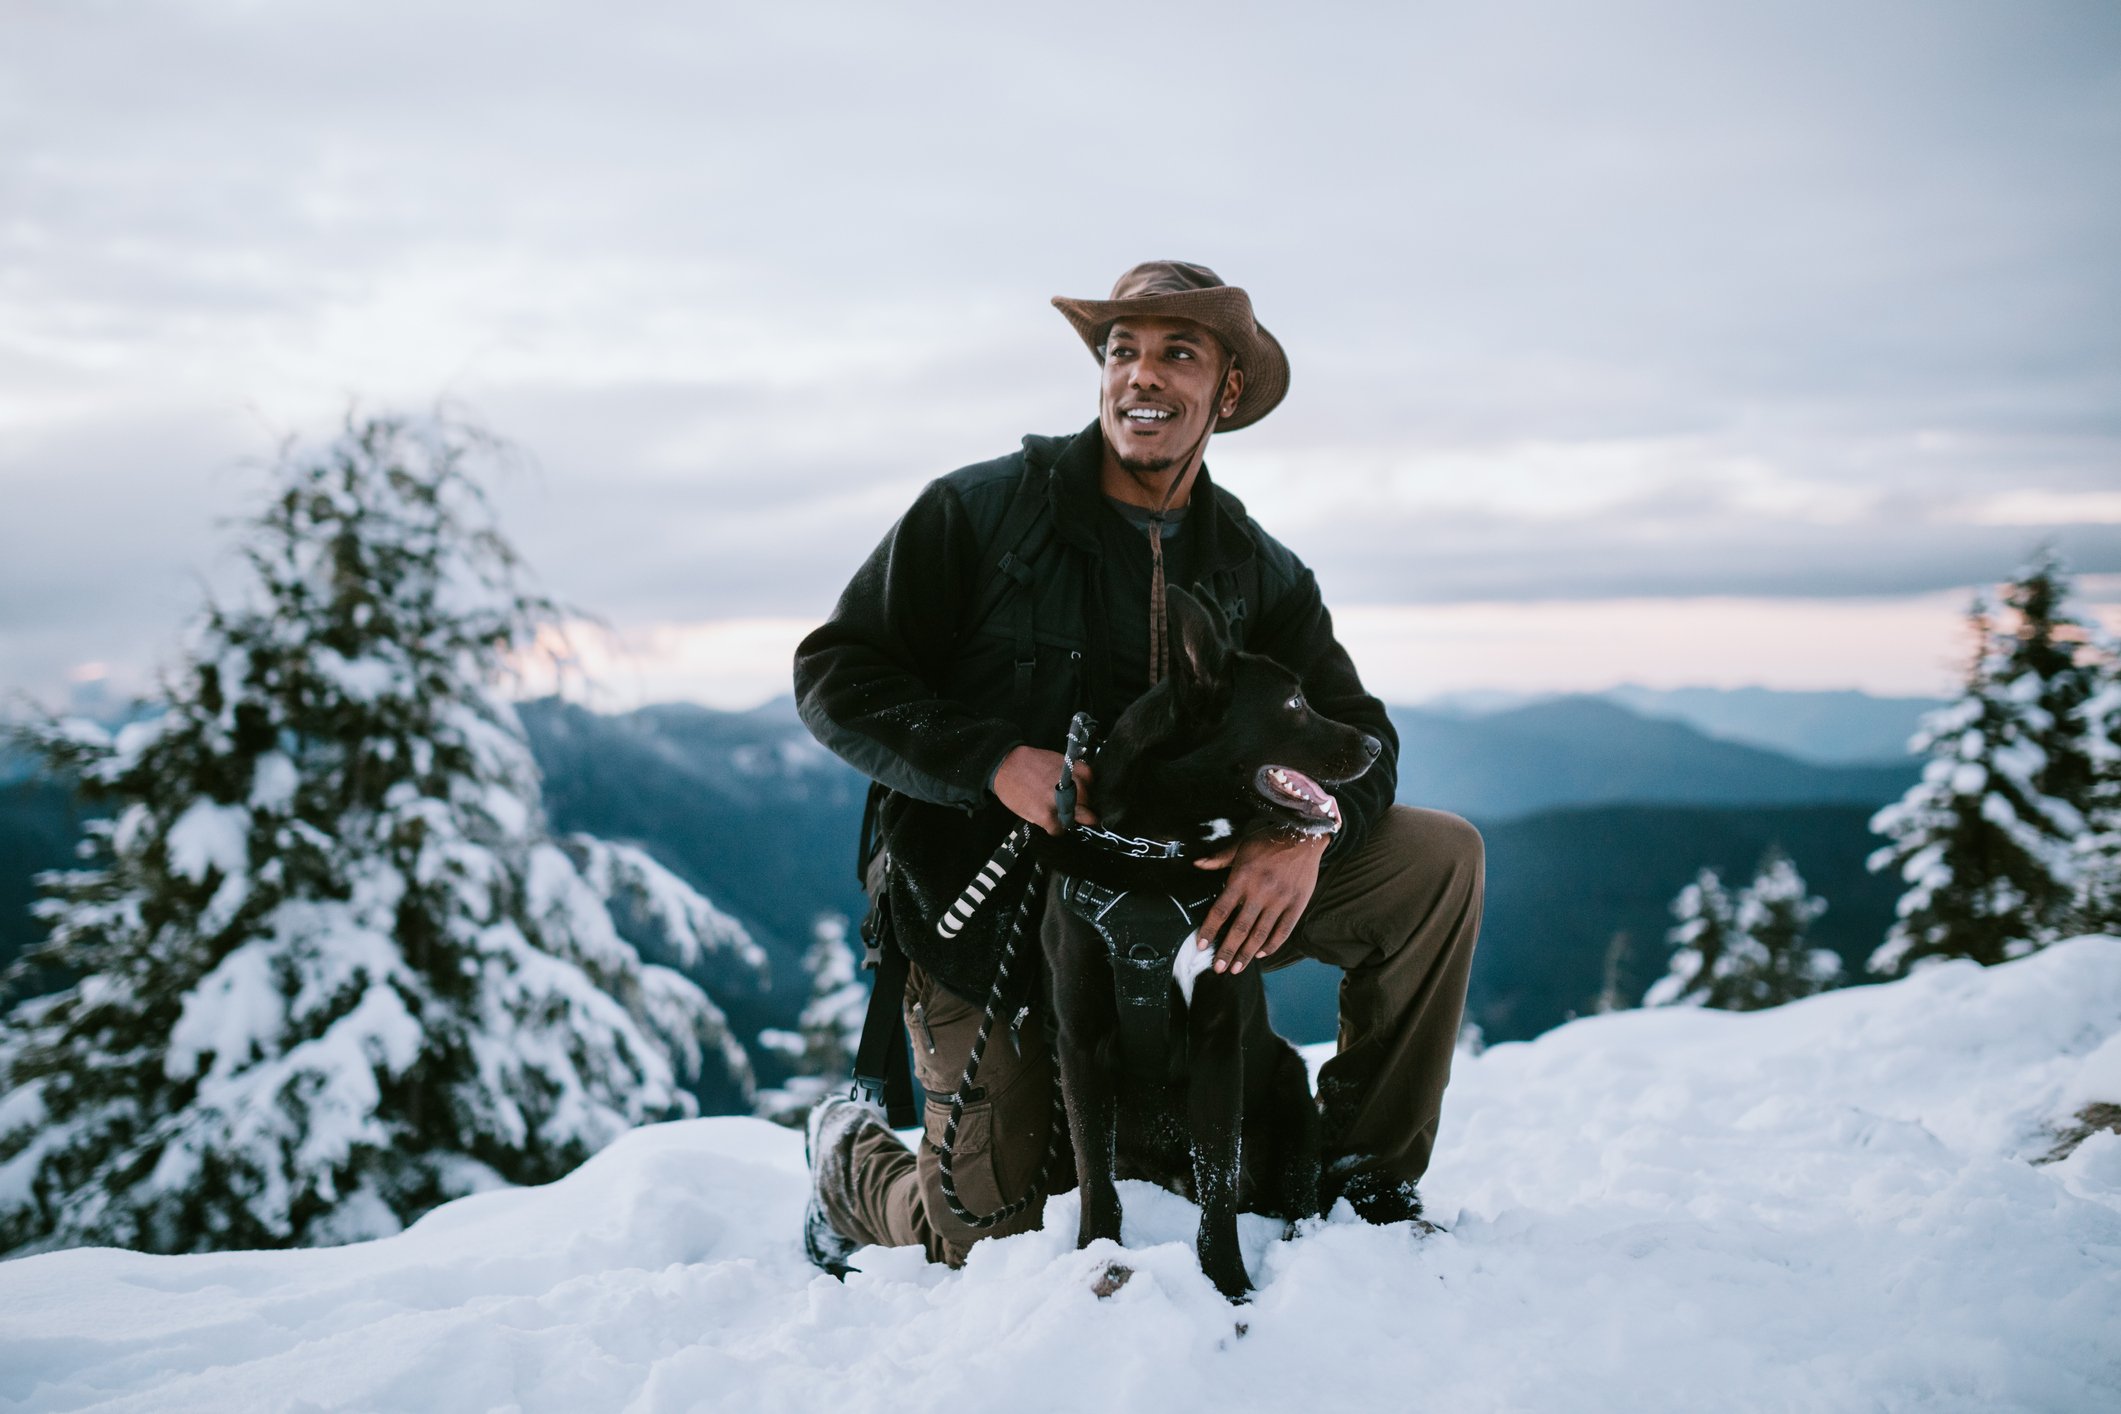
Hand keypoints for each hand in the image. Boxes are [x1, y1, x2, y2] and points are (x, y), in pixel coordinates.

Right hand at [991, 745, 1097, 834]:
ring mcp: (1062, 803)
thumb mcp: (1059, 762)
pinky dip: (1054, 828)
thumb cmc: (1031, 763)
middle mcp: (1075, 787)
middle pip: (1089, 807)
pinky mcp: (1047, 816)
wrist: (1006, 765)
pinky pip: (1059, 830)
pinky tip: (1046, 820)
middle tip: (1068, 809)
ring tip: (1056, 814)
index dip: (1086, 795)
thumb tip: (1082, 791)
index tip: (1079, 798)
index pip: (1094, 789)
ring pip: (1077, 820)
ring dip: (1068, 820)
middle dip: (1081, 810)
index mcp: (1079, 772)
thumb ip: (1073, 777)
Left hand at [1192, 830, 1328, 973]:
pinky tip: (1261, 954)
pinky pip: (1283, 931)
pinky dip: (1271, 945)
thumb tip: (1197, 864)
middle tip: (1218, 968)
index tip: (1201, 945)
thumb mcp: (1241, 845)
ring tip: (1236, 968)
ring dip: (1246, 954)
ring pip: (1260, 934)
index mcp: (1242, 878)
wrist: (1304, 834)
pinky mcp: (1297, 904)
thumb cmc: (1269, 840)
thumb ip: (1219, 858)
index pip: (1220, 910)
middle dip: (1227, 951)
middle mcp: (1260, 892)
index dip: (1209, 930)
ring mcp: (1280, 900)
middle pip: (1239, 929)